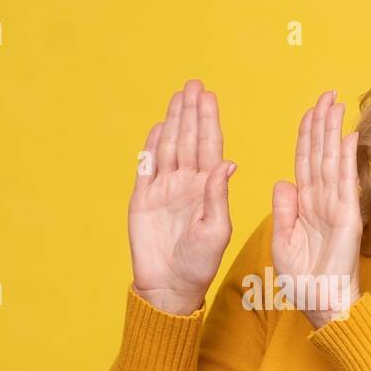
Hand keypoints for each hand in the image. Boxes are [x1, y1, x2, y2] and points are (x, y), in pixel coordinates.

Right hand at [129, 79, 235, 314]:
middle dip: (191, 112)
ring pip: (169, 147)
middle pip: (189, 140)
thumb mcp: (216, 229)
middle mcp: (187, 184)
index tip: (208, 96)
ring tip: (177, 96)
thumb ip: (218, 195)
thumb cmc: (200, 263)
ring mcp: (164, 190)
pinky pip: (147, 167)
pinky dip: (152, 147)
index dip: (208, 121)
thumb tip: (227, 163)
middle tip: (193, 85)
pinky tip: (158, 127)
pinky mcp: (143, 199)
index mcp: (208, 188)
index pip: (210, 147)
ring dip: (174, 122)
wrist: (170, 286)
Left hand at [272, 90, 361, 329]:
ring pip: (333, 161)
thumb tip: (283, 181)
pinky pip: (346, 183)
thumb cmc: (302, 279)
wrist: (321, 302)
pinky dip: (347, 159)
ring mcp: (337, 206)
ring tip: (336, 104)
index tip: (310, 112)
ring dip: (334, 132)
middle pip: (320, 154)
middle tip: (326, 95)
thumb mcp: (282, 240)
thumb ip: (284, 209)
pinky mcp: (348, 217)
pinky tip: (349, 136)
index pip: (304, 162)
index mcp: (304, 205)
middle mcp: (322, 200)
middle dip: (322, 124)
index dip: (306, 136)